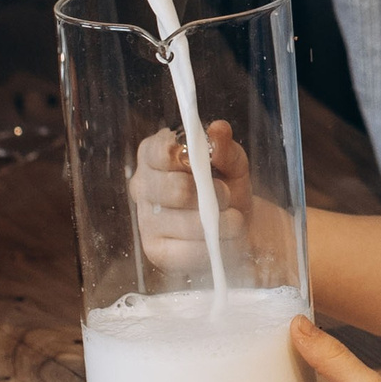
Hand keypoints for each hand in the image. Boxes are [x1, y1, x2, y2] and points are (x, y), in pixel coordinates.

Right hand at [132, 120, 294, 274]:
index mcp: (154, 155)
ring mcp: (145, 220)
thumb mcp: (232, 162)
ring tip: (234, 220)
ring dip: (219, 222)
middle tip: (227, 195)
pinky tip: (223, 239)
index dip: (187, 158)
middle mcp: (142, 185)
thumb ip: (225, 146)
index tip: (208, 163)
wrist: (238, 223)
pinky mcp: (155, 250)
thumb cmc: (227, 184)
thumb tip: (218, 130)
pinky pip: (185, 251)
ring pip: (185, 222)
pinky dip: (211, 246)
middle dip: (211, 193)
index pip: (160, 152)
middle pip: (174, 189)